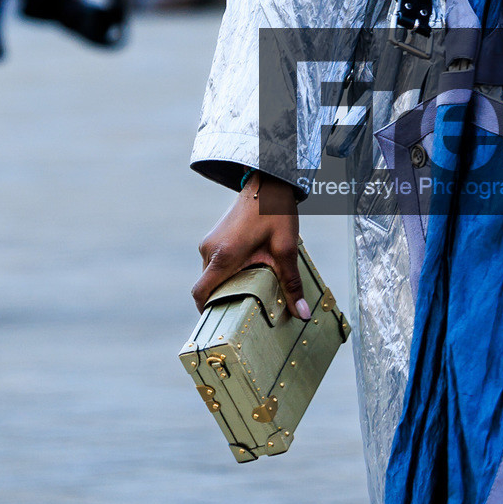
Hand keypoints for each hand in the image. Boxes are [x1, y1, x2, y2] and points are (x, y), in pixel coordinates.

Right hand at [193, 174, 307, 317]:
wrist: (267, 181)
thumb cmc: (275, 212)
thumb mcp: (286, 249)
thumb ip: (291, 283)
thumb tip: (302, 313)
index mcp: (223, 256)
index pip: (200, 292)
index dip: (206, 311)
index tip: (221, 322)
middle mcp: (209, 249)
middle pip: (207, 286)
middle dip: (223, 300)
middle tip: (245, 313)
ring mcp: (209, 242)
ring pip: (211, 275)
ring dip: (226, 285)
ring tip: (250, 293)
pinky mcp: (214, 237)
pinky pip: (215, 263)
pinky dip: (226, 273)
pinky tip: (248, 274)